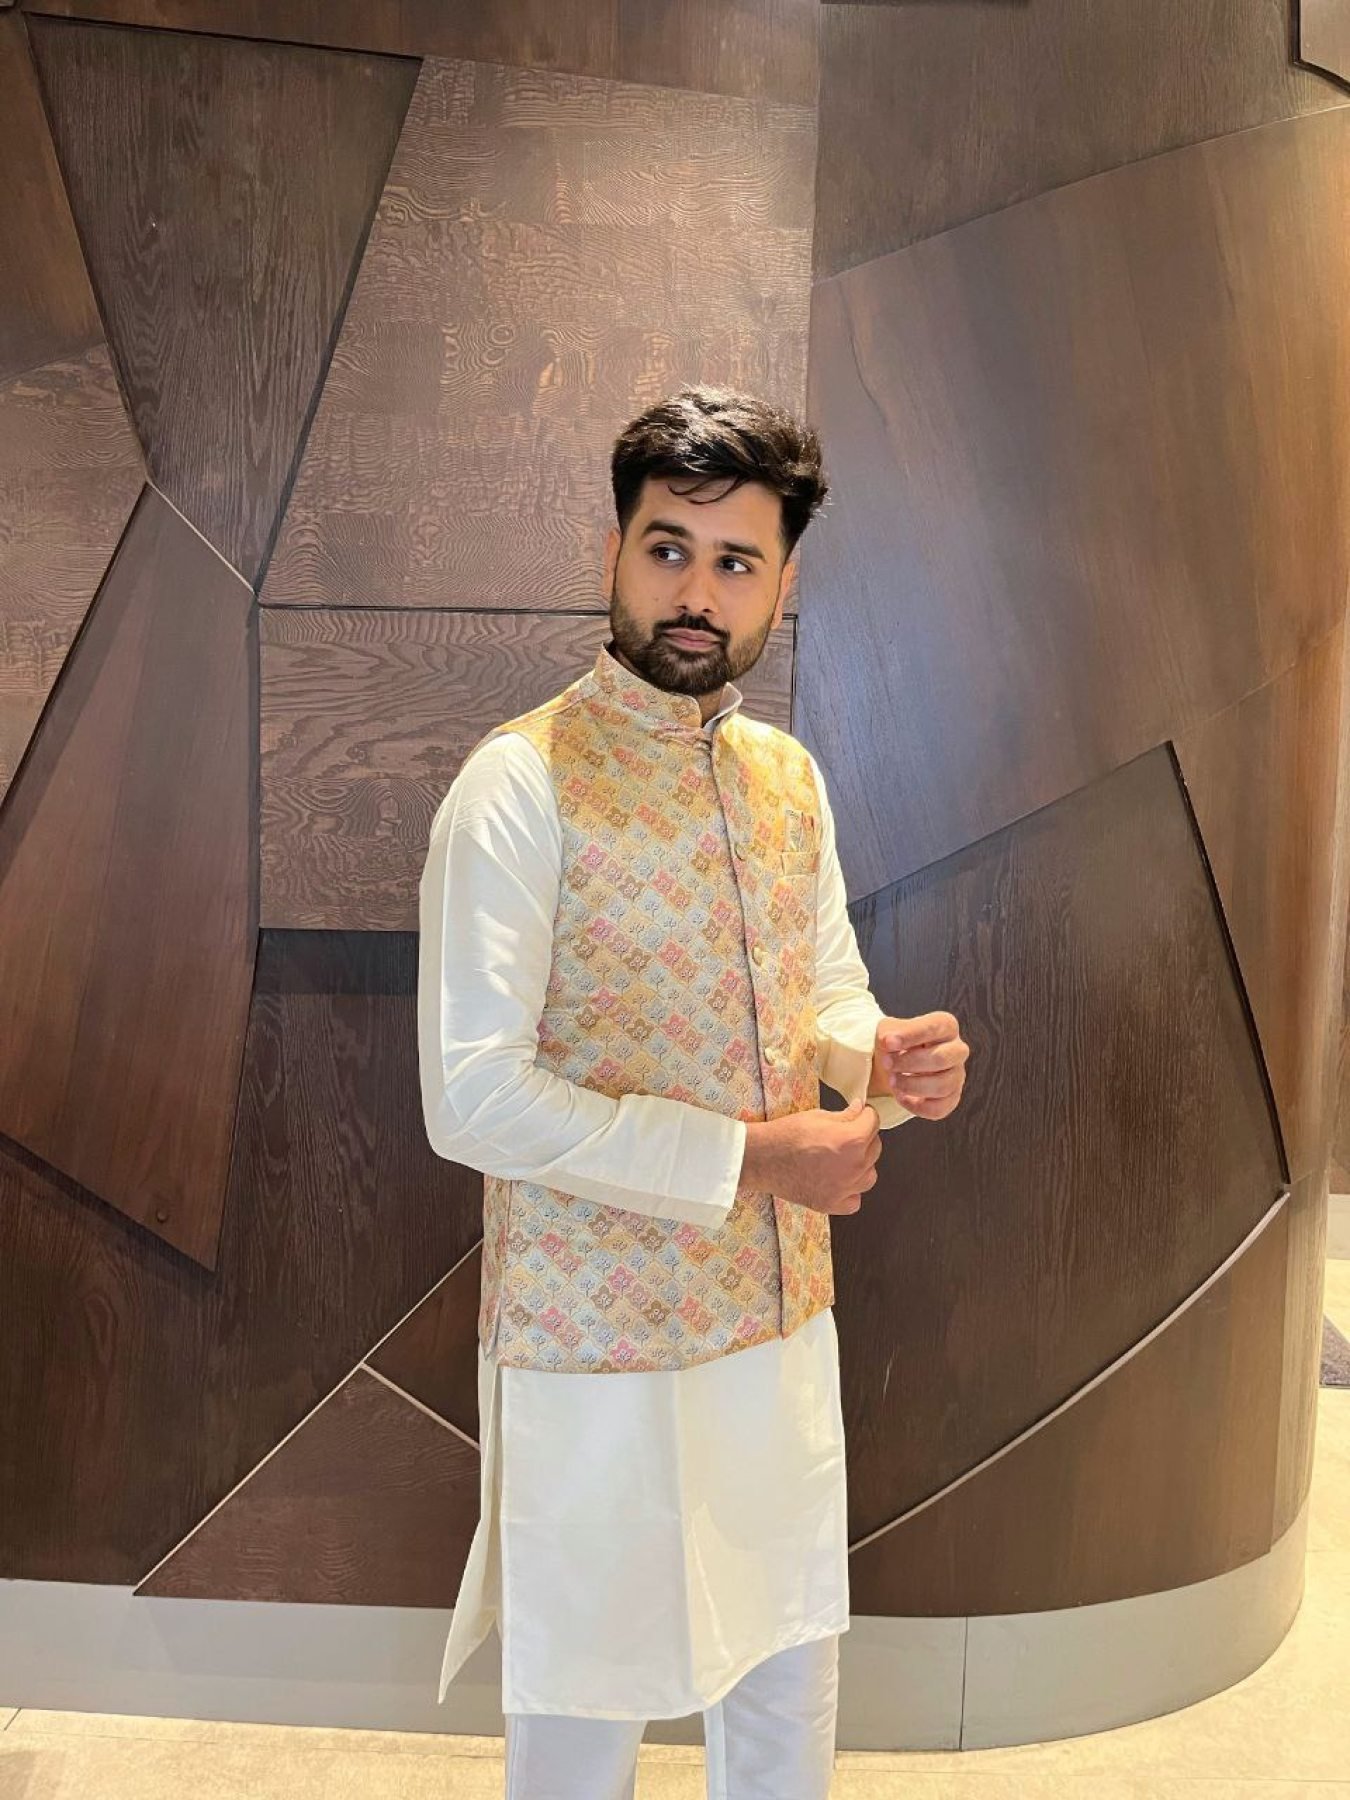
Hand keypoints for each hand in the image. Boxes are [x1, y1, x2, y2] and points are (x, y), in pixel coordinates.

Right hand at [740, 1098, 881, 1214]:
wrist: (762, 1158)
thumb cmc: (786, 1135)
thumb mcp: (818, 1116)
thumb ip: (845, 1115)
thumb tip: (859, 1110)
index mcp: (853, 1140)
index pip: (874, 1121)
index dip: (865, 1114)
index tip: (859, 1114)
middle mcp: (854, 1166)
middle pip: (875, 1148)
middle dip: (864, 1138)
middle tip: (846, 1134)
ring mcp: (845, 1188)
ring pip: (869, 1175)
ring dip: (861, 1165)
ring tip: (842, 1159)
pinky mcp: (832, 1204)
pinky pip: (855, 1200)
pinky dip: (850, 1192)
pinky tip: (837, 1181)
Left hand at [871, 1011, 968, 1119]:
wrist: (894, 1064)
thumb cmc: (897, 1044)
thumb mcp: (889, 1030)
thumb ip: (889, 1032)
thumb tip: (887, 1040)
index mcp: (945, 1026)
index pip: (936, 1027)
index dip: (911, 1035)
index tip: (887, 1042)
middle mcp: (957, 1050)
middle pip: (941, 1058)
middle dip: (909, 1063)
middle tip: (886, 1063)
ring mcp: (957, 1075)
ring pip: (942, 1086)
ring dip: (911, 1085)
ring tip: (892, 1081)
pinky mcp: (952, 1098)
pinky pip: (939, 1108)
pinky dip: (916, 1106)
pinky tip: (900, 1097)